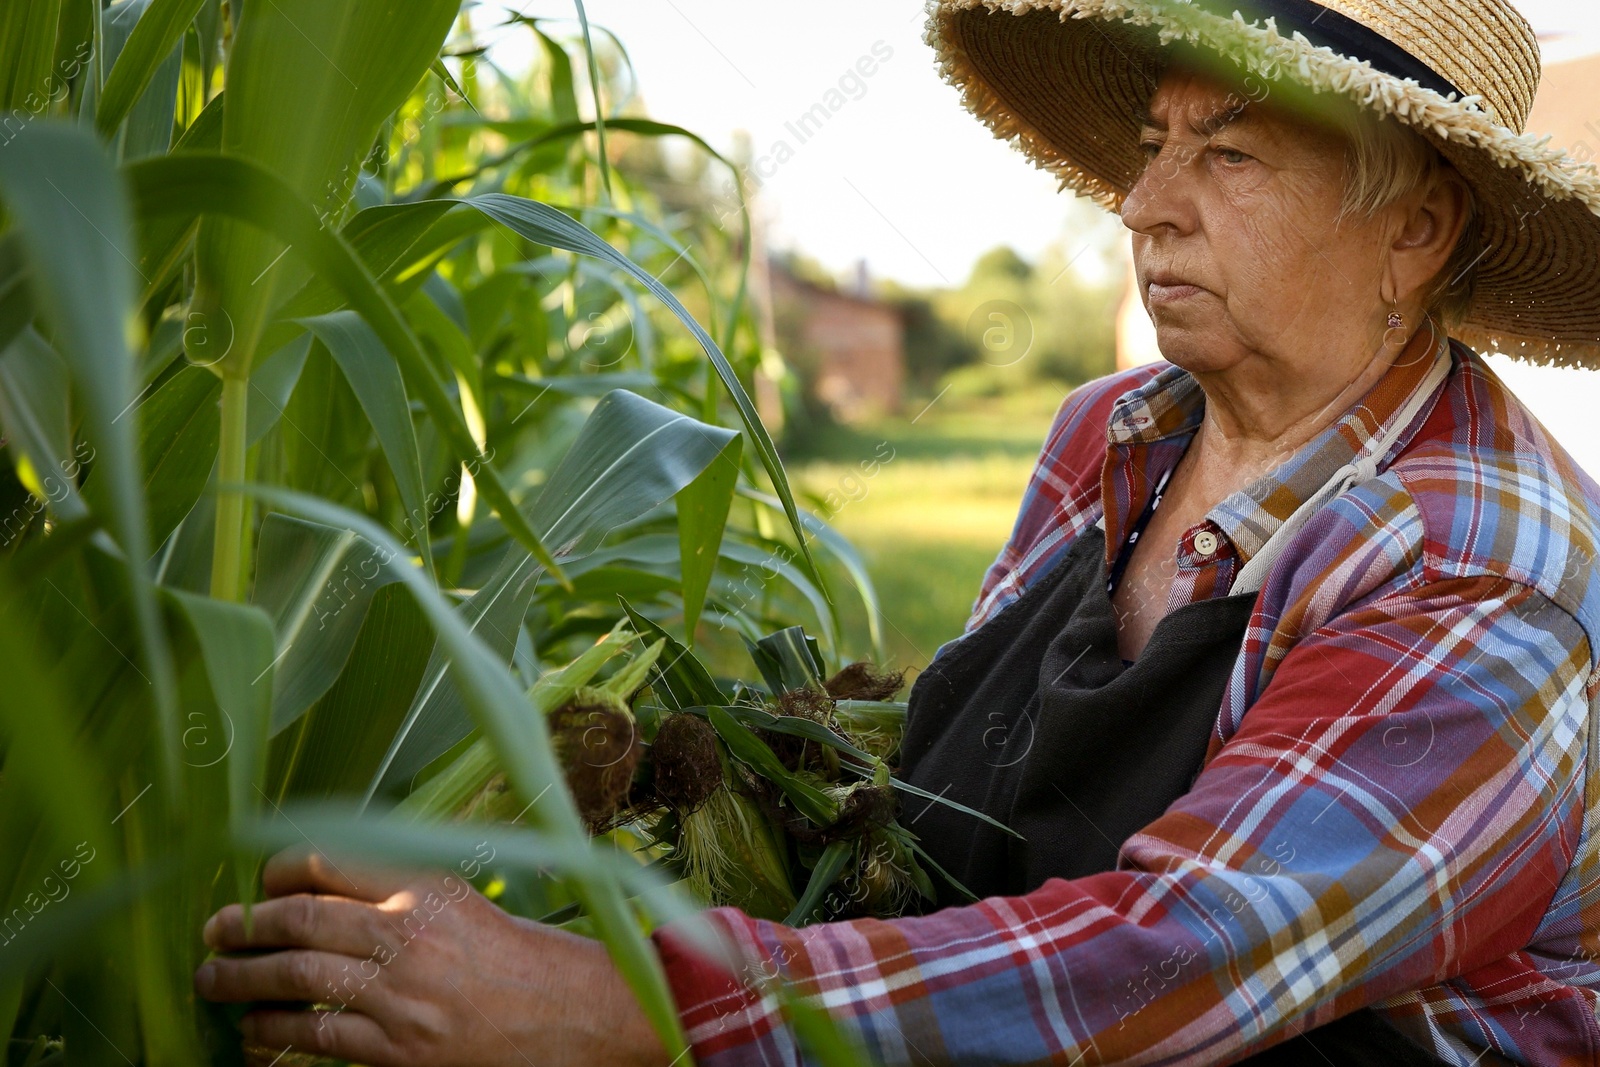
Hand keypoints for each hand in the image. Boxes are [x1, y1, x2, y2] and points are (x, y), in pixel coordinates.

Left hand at [194, 846, 671, 1066]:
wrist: (564, 1013)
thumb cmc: (509, 955)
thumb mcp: (456, 898)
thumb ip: (392, 885)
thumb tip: (311, 882)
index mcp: (421, 885)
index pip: (324, 862)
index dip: (274, 872)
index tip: (255, 884)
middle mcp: (407, 933)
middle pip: (298, 919)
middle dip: (242, 927)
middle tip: (213, 933)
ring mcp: (400, 995)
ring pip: (295, 980)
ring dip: (242, 981)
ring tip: (214, 983)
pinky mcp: (398, 1050)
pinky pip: (314, 1040)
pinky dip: (272, 1036)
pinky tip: (254, 1034)